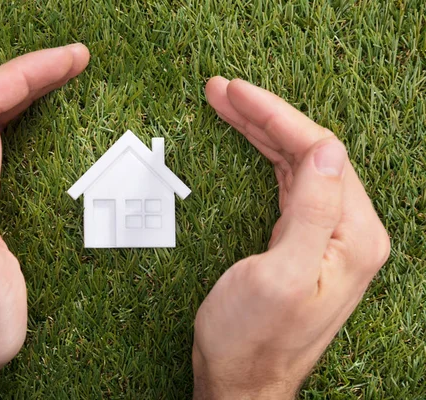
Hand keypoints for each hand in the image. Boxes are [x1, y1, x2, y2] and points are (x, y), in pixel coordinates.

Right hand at [192, 78, 389, 398]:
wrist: (240, 381)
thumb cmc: (252, 339)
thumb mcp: (282, 275)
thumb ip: (313, 211)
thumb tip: (329, 149)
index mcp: (351, 236)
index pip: (319, 153)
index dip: (276, 116)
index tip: (236, 92)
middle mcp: (346, 232)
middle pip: (308, 153)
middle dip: (264, 116)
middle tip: (223, 90)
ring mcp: (324, 236)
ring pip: (295, 165)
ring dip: (261, 131)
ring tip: (227, 104)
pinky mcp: (301, 242)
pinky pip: (286, 184)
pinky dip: (263, 157)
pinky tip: (250, 141)